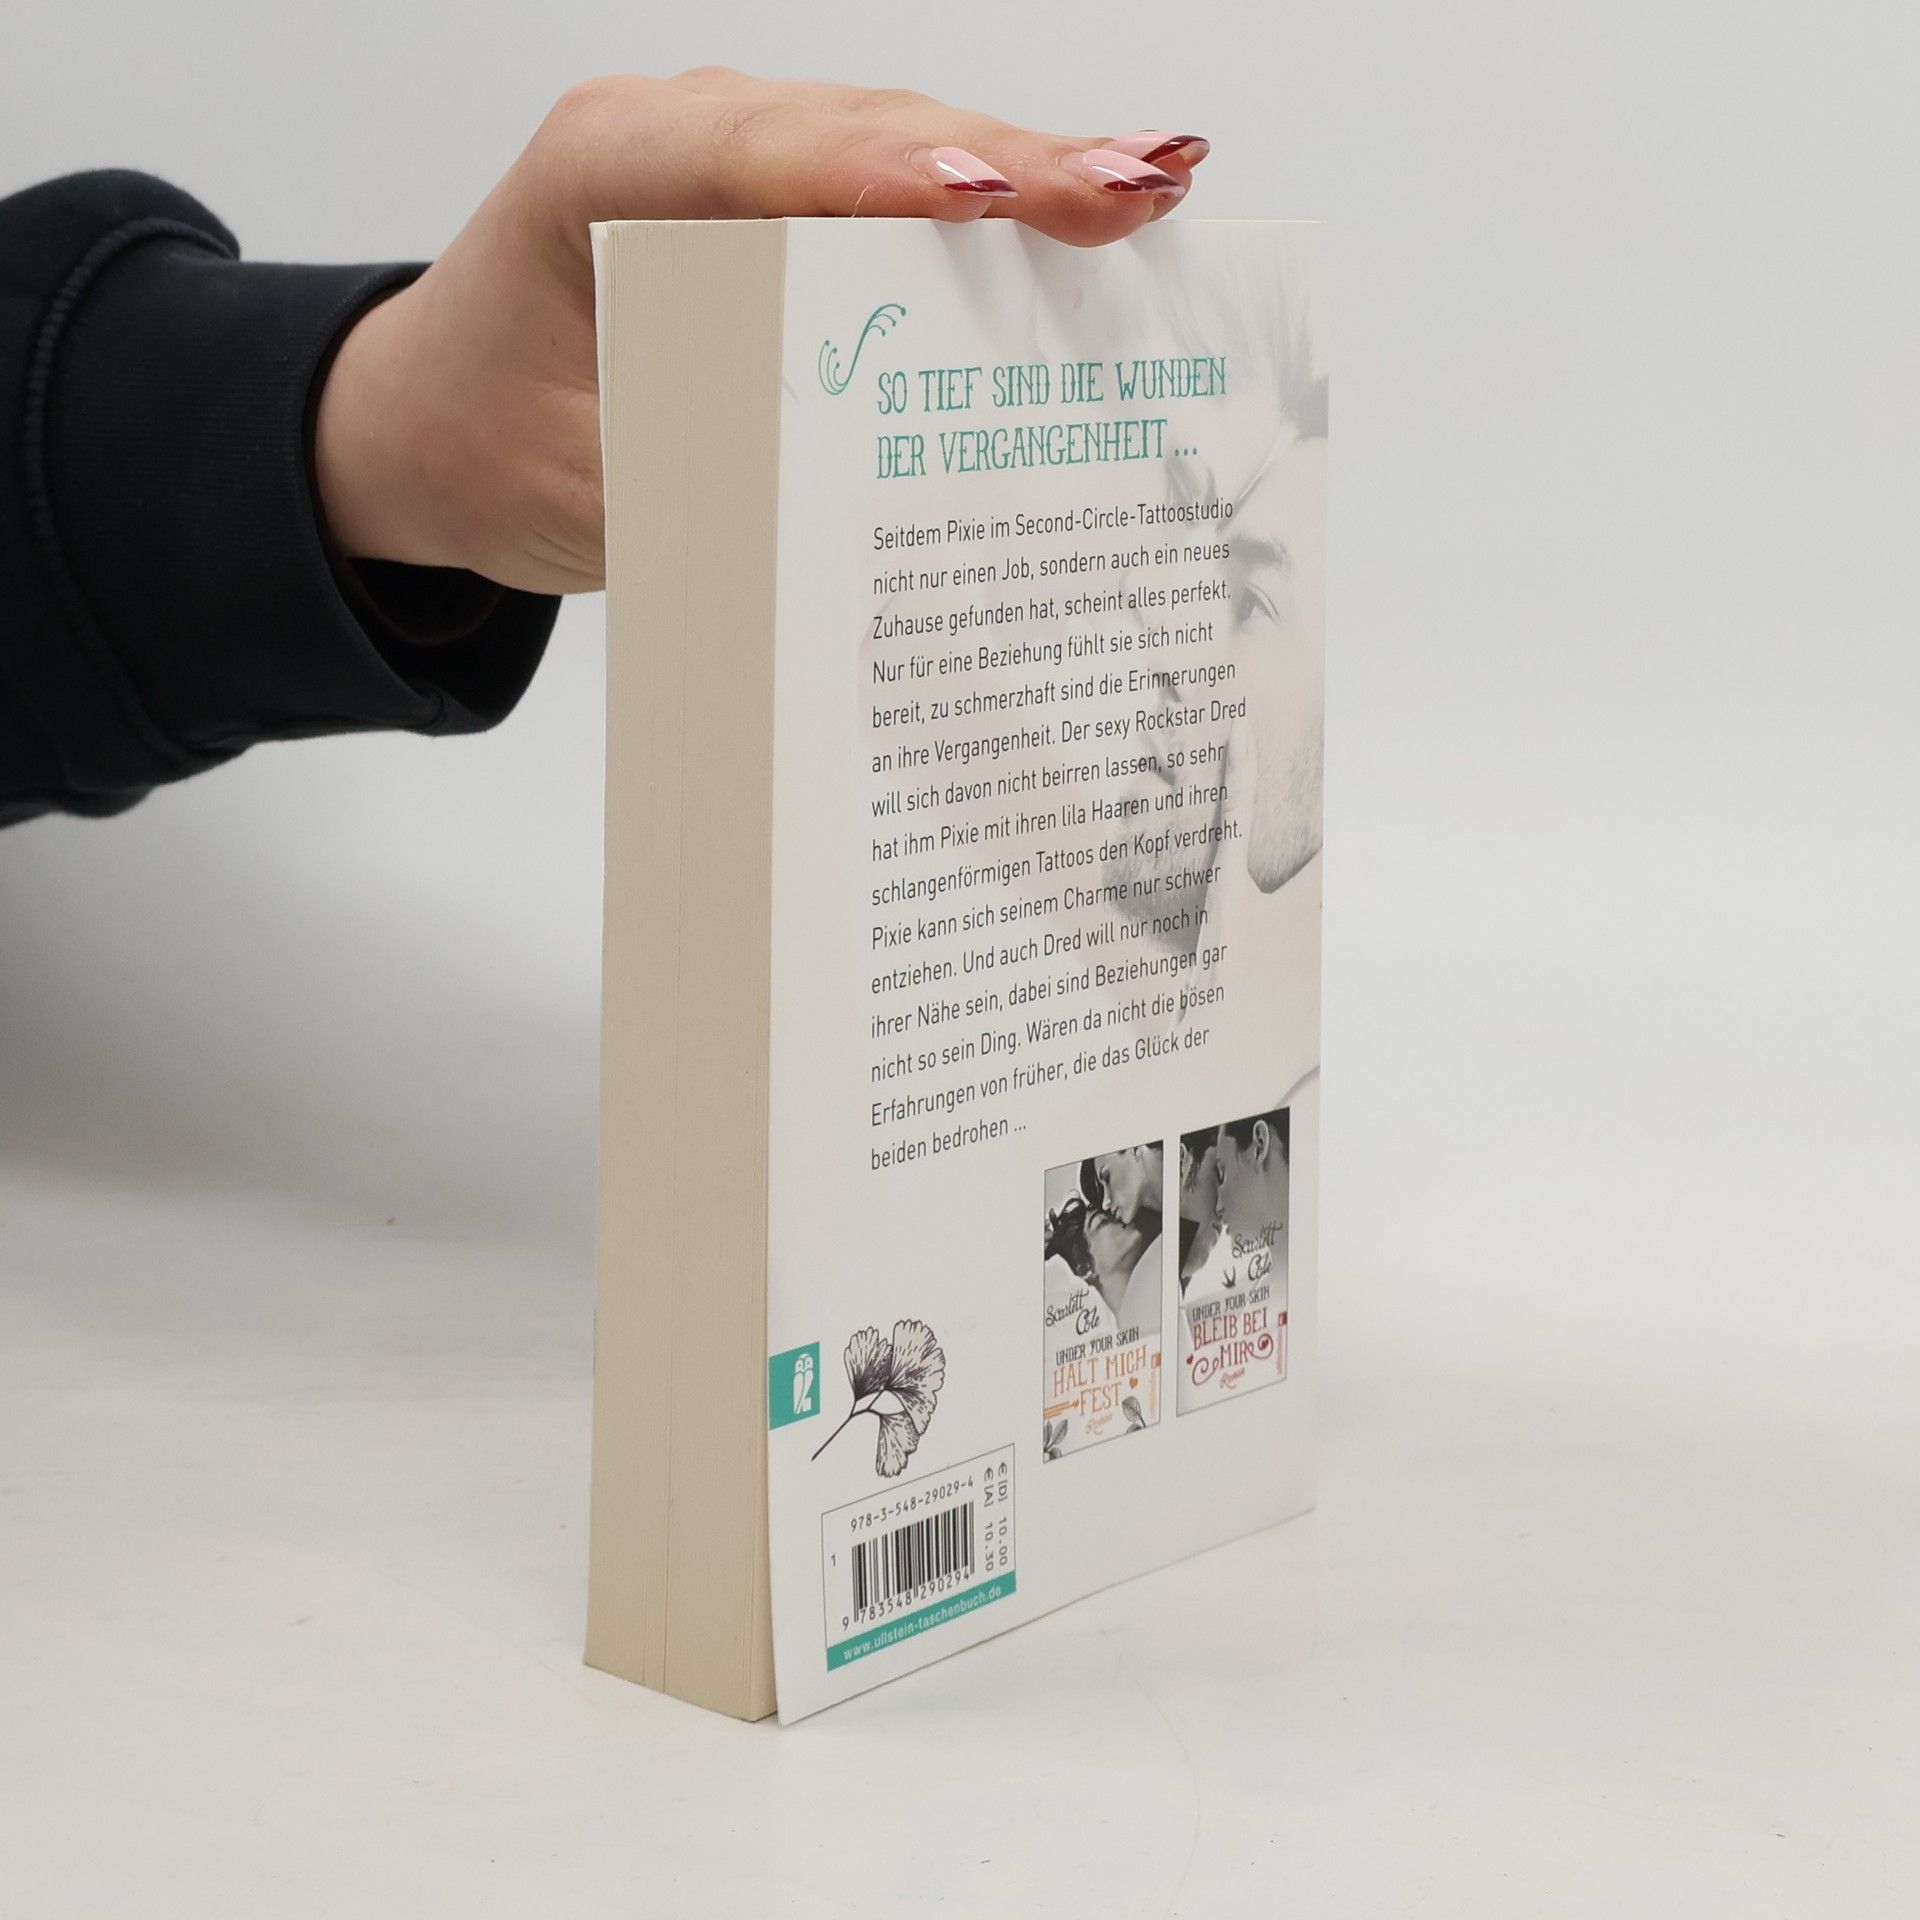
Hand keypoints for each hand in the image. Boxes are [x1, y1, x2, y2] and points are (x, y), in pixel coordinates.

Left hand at [313, 70, 1210, 594]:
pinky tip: (1080, 218)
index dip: (875, 174)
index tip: (985, 199)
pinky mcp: (770, 210)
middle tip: (1138, 186)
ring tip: (1147, 191)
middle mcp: (672, 141)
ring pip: (894, 146)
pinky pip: (887, 196)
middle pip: (858, 130)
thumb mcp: (589, 494)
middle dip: (1005, 162)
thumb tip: (861, 504)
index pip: (749, 156)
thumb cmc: (489, 446)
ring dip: (1022, 174)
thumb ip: (712, 483)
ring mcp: (729, 163)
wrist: (433, 429)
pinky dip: (985, 215)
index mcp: (597, 177)